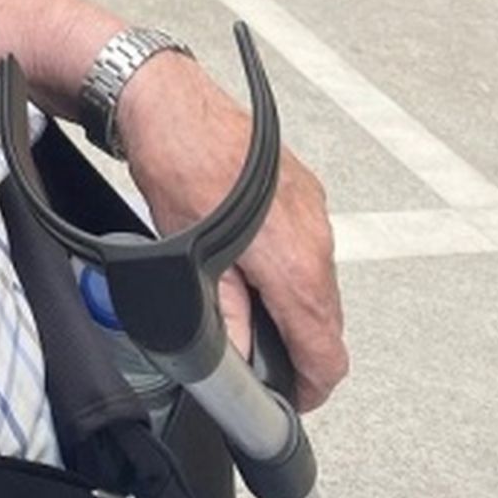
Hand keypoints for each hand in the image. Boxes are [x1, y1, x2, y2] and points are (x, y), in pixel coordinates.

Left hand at [116, 51, 347, 411]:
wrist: (169, 101)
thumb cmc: (177, 163)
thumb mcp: (189, 258)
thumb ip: (225, 319)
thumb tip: (240, 360)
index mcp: (295, 261)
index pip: (327, 352)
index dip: (309, 387)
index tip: (289, 396)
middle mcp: (316, 233)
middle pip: (327, 320)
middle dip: (299, 346)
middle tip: (261, 356)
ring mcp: (313, 206)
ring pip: (320, 281)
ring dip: (293, 303)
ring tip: (247, 302)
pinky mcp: (303, 186)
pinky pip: (311, 243)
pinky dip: (290, 264)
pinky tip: (252, 259)